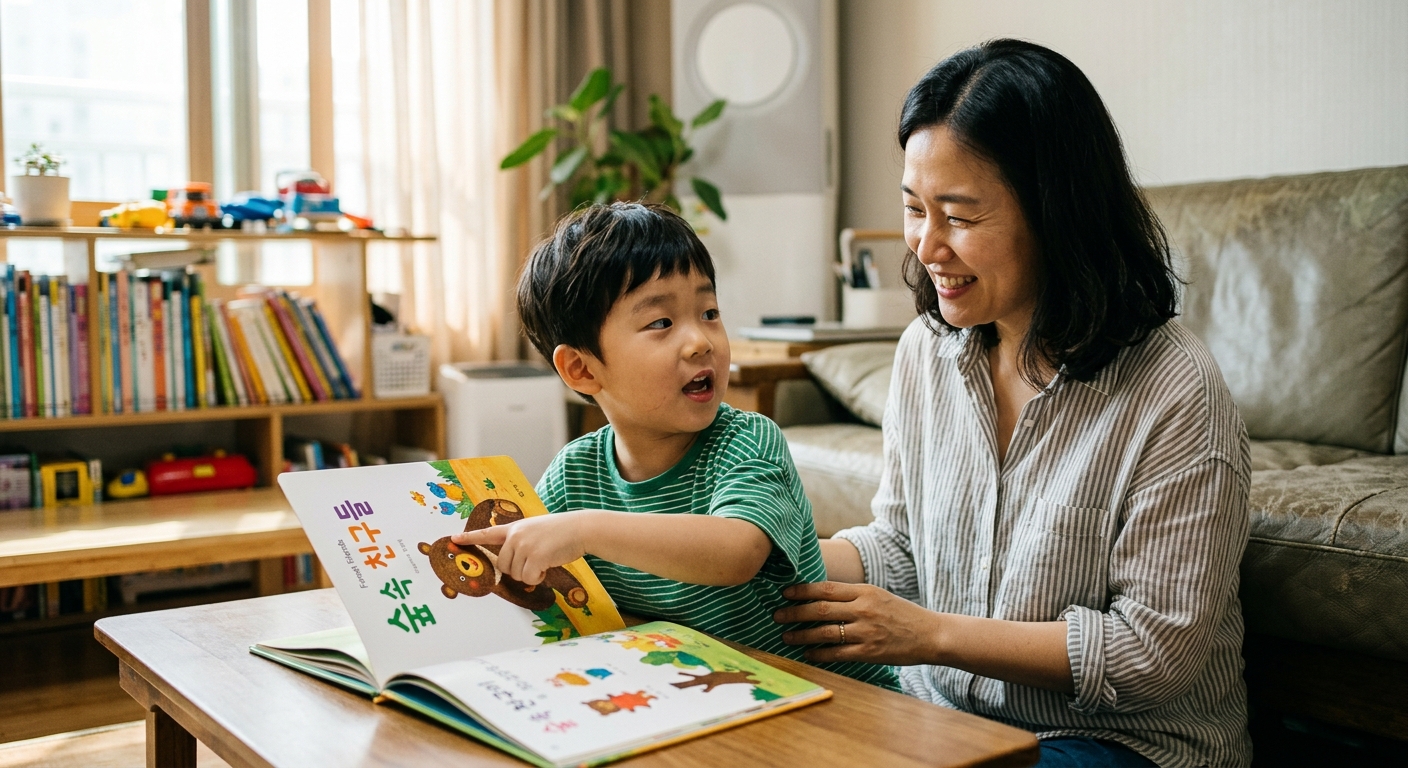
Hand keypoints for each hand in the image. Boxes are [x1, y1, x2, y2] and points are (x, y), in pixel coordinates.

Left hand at [452, 514, 587, 585]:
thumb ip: (521, 541)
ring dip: (530, 573)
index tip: (453, 538)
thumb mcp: (536, 530)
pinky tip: (549, 565)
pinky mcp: (534, 557)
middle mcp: (516, 535)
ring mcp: (524, 545)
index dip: (470, 537)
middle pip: (503, 565)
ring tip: (545, 560)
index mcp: (515, 527)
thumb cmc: (562, 532)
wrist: (580, 528)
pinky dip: (538, 577)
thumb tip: (513, 564)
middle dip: (517, 569)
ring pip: (515, 573)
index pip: (487, 533)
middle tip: (535, 562)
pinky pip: (528, 577)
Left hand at [772, 581, 943, 665]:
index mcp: (864, 591)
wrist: (930, 634)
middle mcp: (863, 609)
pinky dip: (819, 653)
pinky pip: (837, 653)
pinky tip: (807, 653)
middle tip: (777, 614)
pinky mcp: (869, 652)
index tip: (785, 592)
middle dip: (794, 612)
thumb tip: (820, 595)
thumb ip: (852, 595)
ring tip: (785, 636)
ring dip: (801, 634)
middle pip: (820, 610)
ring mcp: (866, 632)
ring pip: (824, 632)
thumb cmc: (902, 614)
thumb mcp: (878, 595)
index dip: (802, 590)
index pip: (826, 588)